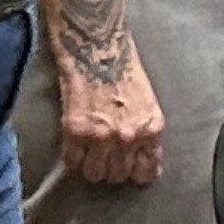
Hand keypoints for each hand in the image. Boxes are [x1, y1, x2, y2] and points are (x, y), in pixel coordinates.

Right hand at [54, 46, 165, 186]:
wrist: (98, 48)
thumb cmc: (125, 71)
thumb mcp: (148, 104)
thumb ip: (146, 134)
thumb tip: (145, 165)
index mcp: (150, 129)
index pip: (146, 173)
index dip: (135, 172)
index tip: (128, 168)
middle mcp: (128, 137)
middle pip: (117, 176)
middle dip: (111, 166)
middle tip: (105, 152)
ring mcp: (101, 137)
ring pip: (94, 174)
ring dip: (91, 165)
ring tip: (89, 149)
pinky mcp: (75, 132)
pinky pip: (72, 163)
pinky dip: (72, 157)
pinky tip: (75, 143)